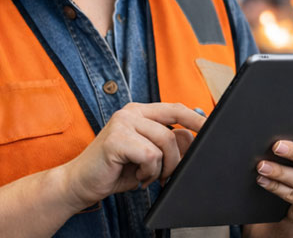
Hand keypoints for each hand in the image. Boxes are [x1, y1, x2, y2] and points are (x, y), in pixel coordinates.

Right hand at [61, 102, 204, 210]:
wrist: (80, 183)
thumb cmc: (114, 170)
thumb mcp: (147, 154)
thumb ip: (167, 143)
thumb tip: (194, 139)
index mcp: (139, 112)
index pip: (175, 109)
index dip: (196, 120)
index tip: (212, 130)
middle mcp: (131, 112)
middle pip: (173, 130)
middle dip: (178, 158)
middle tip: (167, 175)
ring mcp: (122, 123)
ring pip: (164, 143)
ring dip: (161, 168)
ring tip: (146, 176)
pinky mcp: (116, 139)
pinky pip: (150, 156)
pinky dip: (148, 172)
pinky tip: (136, 176)